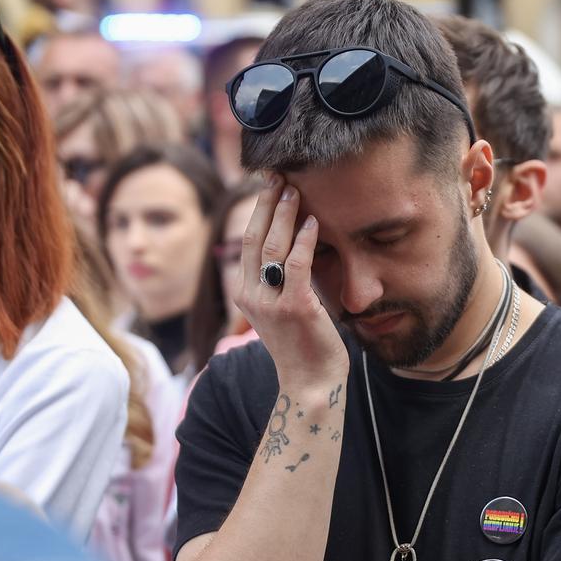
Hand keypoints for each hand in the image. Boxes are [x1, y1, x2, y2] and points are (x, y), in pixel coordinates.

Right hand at [238, 176, 347, 387]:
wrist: (310, 385)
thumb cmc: (305, 347)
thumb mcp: (284, 310)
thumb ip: (282, 282)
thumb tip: (294, 248)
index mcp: (245, 294)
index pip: (248, 243)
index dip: (257, 212)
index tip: (269, 186)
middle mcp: (251, 296)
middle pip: (254, 238)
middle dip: (266, 203)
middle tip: (278, 175)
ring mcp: (271, 302)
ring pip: (272, 245)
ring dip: (284, 213)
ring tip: (295, 188)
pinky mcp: (295, 307)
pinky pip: (297, 264)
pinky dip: (305, 239)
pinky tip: (315, 222)